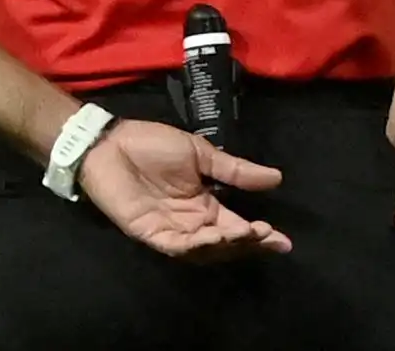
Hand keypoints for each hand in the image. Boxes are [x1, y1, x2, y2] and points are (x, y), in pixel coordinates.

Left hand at [78, 121, 291, 259]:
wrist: (111, 143)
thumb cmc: (152, 145)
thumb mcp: (200, 153)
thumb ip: (234, 170)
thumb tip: (276, 178)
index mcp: (205, 203)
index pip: (237, 226)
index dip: (259, 234)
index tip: (283, 239)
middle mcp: (192, 222)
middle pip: (226, 243)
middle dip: (250, 244)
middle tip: (271, 238)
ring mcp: (171, 230)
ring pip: (205, 250)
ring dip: (227, 245)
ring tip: (247, 234)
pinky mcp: (151, 233)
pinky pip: (178, 247)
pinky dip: (197, 246)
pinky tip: (215, 237)